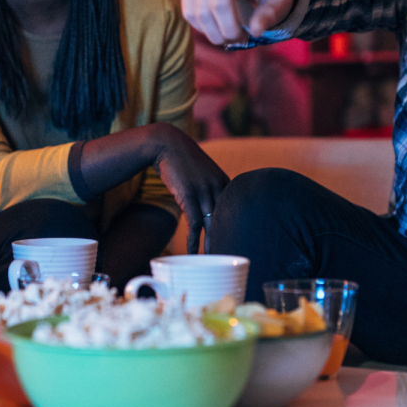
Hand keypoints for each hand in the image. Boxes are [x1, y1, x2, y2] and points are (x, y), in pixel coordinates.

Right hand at [145, 125, 228, 253]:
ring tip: (212, 261)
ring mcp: (203, 191)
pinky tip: (192, 251)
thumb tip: (214, 210)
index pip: (236, 212)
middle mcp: (218, 187)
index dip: (237, 230)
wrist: (168, 145)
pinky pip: (194, 223)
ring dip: (211, 245)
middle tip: (229, 258)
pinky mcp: (188, 195)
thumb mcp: (205, 173)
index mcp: (226, 183)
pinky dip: (194, 239)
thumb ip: (213, 189)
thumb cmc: (186, 161)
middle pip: (226, 221)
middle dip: (228, 240)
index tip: (237, 246)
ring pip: (212, 225)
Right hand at [182, 0, 296, 44]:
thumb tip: (255, 31)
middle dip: (229, 29)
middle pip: (218, 2)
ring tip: (232, 36)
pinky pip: (189, 11)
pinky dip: (202, 27)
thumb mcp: (281, 0)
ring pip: (199, 10)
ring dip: (215, 33)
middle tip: (243, 39)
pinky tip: (217, 29)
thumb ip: (270, 14)